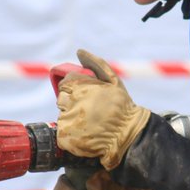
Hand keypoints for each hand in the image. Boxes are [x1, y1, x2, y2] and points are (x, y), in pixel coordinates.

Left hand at [56, 49, 150, 170]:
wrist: (127, 133)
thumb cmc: (122, 106)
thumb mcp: (113, 80)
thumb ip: (96, 64)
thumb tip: (79, 52)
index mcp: (80, 86)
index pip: (64, 84)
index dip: (72, 89)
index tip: (82, 96)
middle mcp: (72, 102)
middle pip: (61, 100)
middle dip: (72, 103)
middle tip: (88, 111)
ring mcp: (68, 120)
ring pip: (63, 116)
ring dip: (72, 119)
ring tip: (89, 124)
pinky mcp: (65, 137)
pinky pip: (62, 133)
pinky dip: (71, 134)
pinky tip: (85, 134)